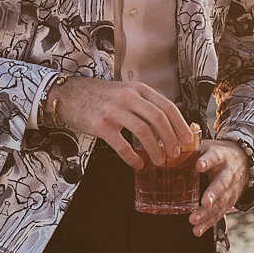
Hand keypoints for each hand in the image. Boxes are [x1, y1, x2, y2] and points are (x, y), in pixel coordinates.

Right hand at [51, 75, 193, 168]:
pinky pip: (122, 145)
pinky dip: (132, 157)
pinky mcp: (100, 125)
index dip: (180, 125)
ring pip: (144, 131)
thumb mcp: (124, 92)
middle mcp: (128, 97)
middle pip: (159, 119)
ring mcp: (113, 110)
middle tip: (175, 154)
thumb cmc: (97, 96)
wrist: (67, 94)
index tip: (187, 139)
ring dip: (155, 149)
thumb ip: (143, 103)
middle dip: (171, 139)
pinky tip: (137, 164)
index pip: (167, 106)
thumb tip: (165, 125)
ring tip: (159, 161)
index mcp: (137, 89)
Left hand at [189, 139, 249, 235]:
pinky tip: (197, 230)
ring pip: (221, 202)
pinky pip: (219, 213)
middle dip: (213, 194)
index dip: (208, 161)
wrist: (244, 161)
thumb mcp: (207, 147)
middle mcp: (228, 173)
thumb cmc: (217, 154)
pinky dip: (208, 223)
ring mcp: (230, 189)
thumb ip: (189, 150)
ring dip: (207, 213)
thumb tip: (161, 150)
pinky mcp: (229, 202)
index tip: (199, 166)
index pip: (215, 157)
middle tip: (204, 202)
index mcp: (221, 156)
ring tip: (194, 220)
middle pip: (221, 184)